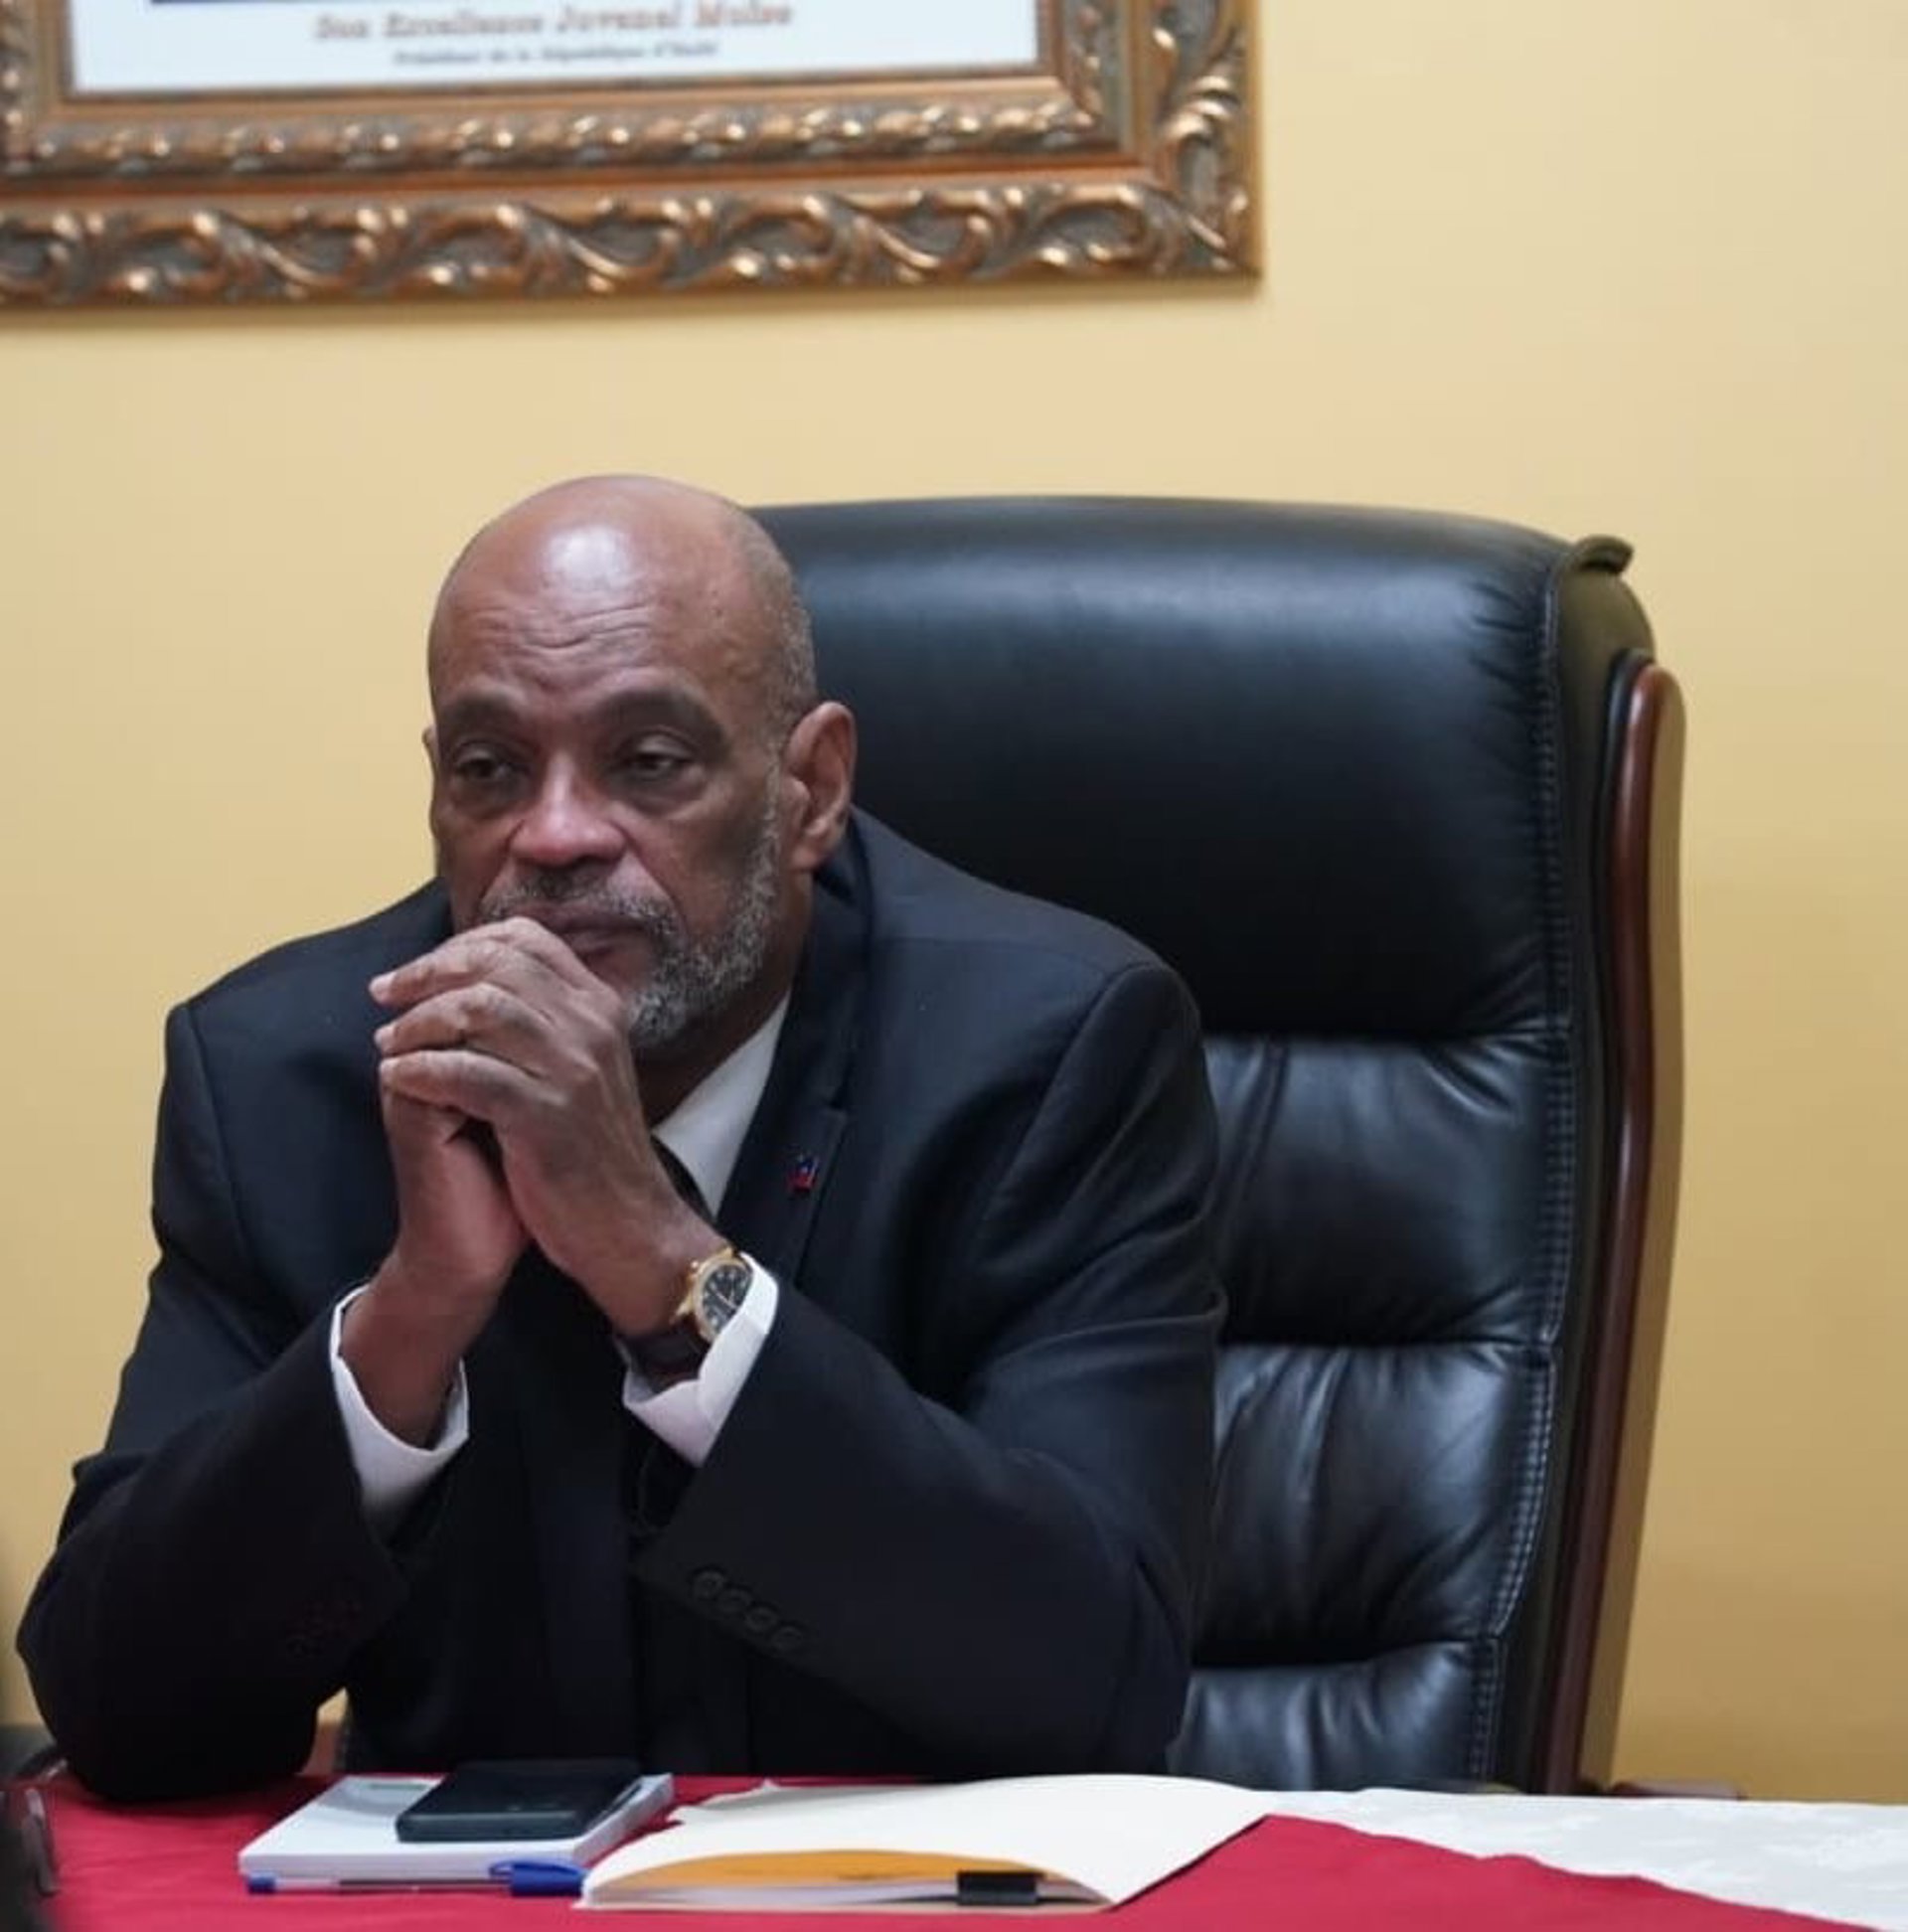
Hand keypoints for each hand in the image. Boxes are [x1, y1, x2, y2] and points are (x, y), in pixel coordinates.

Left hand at [369, 918, 713, 1334]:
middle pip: (496, 965)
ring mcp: (572, 1071)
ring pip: (480, 1011)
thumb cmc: (592, 1151)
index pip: (526, 940)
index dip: (461, 945)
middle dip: (427, 975)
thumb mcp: (585, 1070)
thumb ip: (548, 1023)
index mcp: (600, 1008)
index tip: (417, 972)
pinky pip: (469, 1075)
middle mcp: (591, 1027)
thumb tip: (480, 984)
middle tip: (384, 996)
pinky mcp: (547, 1117)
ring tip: (388, 1044)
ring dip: (419, 1022)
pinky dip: (422, 1071)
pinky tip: (397, 1080)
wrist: (629, 1226)